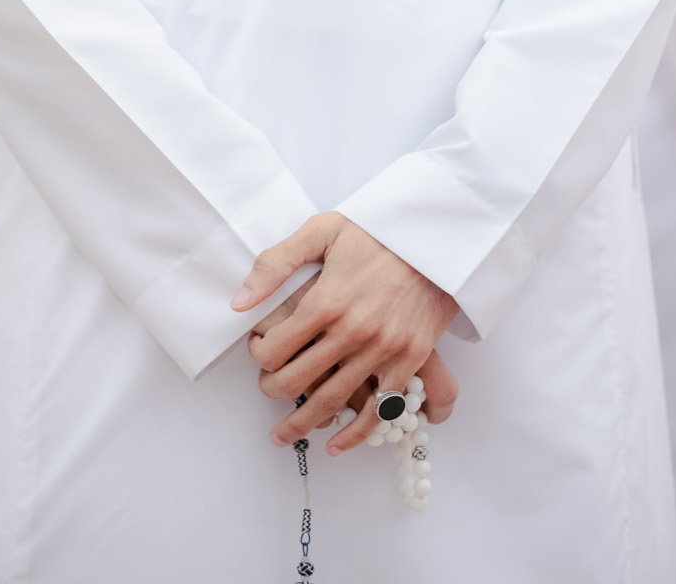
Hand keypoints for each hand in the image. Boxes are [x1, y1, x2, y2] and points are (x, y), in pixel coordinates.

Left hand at [232, 213, 458, 454]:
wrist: (436, 239)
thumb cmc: (378, 231)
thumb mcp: (322, 230)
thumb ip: (276, 263)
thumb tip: (239, 302)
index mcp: (326, 300)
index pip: (275, 348)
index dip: (258, 355)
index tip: (259, 349)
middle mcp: (351, 331)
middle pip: (296, 381)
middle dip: (272, 390)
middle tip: (268, 387)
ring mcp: (381, 350)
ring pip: (331, 402)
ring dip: (301, 424)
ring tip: (282, 435)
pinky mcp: (407, 361)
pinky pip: (378, 410)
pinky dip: (355, 435)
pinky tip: (336, 445)